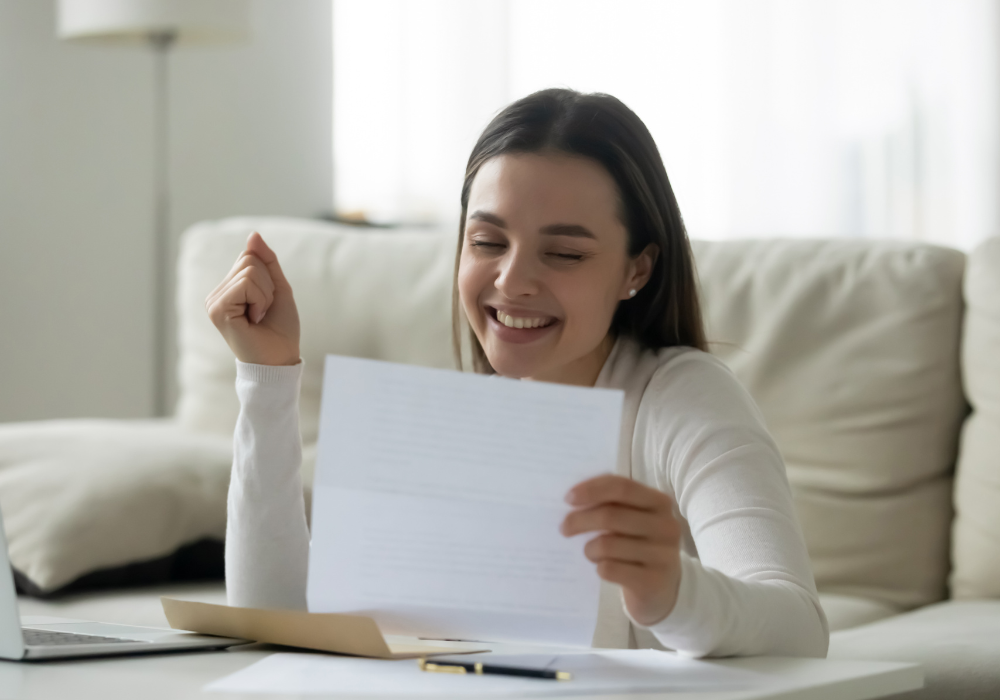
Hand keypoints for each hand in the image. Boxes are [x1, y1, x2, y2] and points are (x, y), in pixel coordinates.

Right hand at [205, 232, 300, 365]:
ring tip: (259, 316)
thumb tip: (253, 235)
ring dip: (266, 295)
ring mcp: (213, 301)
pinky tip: (254, 320)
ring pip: (250, 271)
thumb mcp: (278, 288)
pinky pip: (246, 283)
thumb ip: (266, 261)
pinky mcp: (217, 309)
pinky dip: (260, 300)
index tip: (266, 303)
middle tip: (263, 311)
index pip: (250, 255)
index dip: (269, 277)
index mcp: (228, 288)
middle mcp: (216, 294)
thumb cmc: (280, 328)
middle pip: (249, 260)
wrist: (280, 358)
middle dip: (268, 285)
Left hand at [561, 474, 681, 625]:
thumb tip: (573, 500)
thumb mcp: (633, 520)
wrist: (662, 588)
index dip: (592, 490)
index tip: (568, 498)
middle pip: (611, 516)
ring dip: (589, 549)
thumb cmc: (638, 545)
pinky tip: (603, 567)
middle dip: (580, 520)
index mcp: (659, 503)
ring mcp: (663, 555)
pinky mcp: (652, 581)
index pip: (622, 488)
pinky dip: (599, 567)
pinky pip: (610, 569)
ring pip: (607, 545)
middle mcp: (666, 526)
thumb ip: (611, 504)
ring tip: (589, 552)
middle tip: (564, 528)